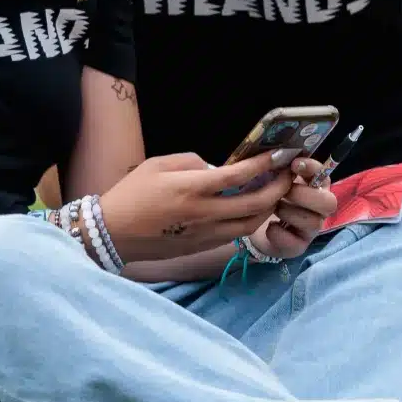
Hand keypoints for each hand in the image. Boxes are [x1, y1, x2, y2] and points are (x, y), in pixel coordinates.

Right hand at [97, 149, 298, 261]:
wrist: (112, 233)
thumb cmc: (132, 194)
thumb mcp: (158, 164)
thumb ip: (191, 161)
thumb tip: (216, 166)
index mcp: (192, 188)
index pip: (240, 176)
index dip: (265, 164)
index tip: (280, 155)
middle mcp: (203, 213)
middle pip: (255, 203)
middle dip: (279, 187)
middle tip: (289, 174)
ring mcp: (205, 233)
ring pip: (251, 223)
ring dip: (269, 207)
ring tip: (276, 192)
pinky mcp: (202, 246)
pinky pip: (236, 234)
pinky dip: (251, 220)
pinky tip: (253, 208)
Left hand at [248, 158, 335, 260]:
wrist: (255, 226)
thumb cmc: (268, 196)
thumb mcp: (273, 178)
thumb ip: (280, 168)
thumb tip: (276, 153)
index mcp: (315, 186)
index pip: (324, 174)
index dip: (312, 168)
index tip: (295, 164)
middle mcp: (319, 208)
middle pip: (329, 203)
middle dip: (304, 195)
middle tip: (284, 192)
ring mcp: (310, 229)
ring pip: (312, 222)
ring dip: (289, 212)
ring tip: (273, 208)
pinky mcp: (299, 246)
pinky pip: (294, 242)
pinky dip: (279, 233)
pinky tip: (270, 226)